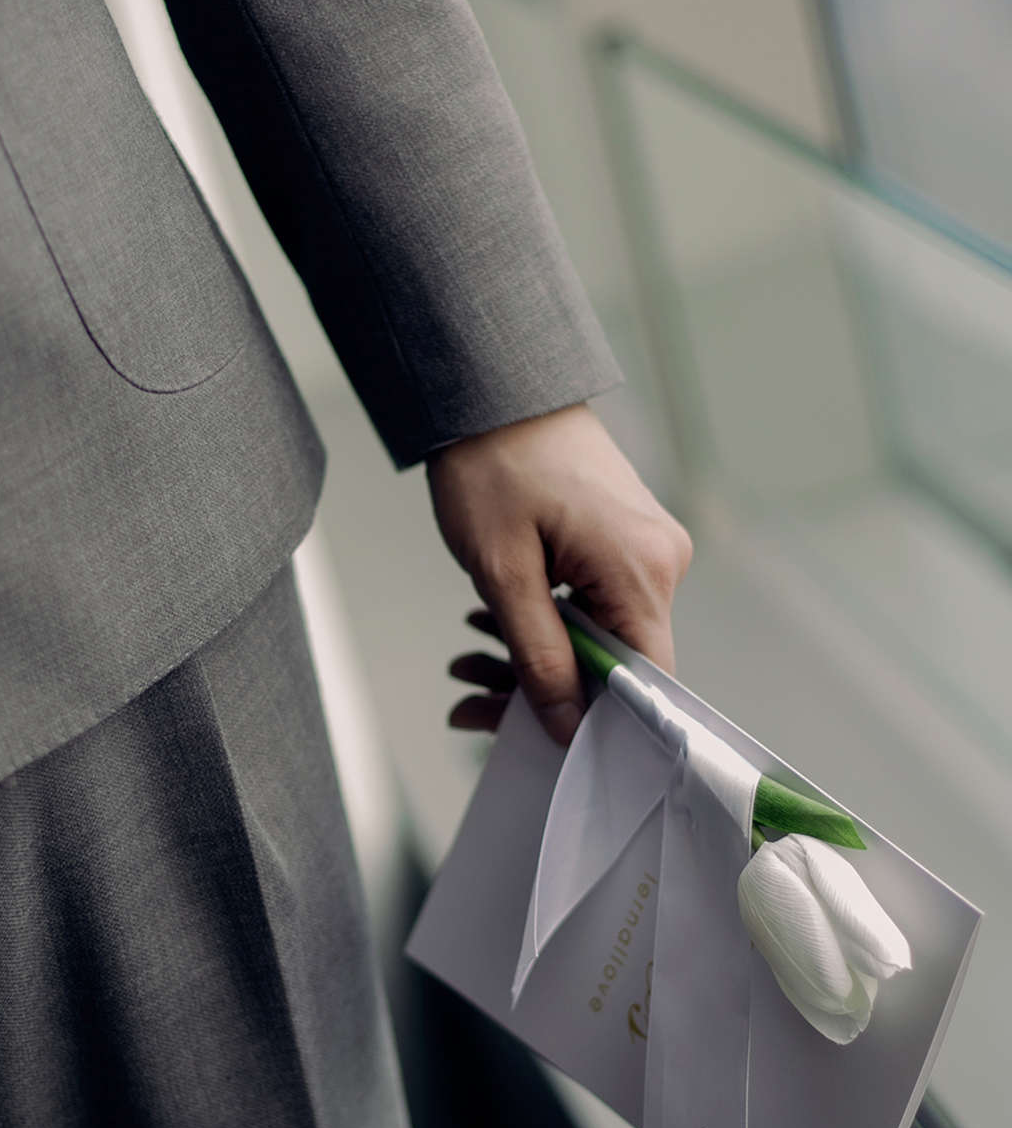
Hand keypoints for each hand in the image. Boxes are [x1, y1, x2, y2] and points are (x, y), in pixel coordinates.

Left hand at [426, 404, 692, 744]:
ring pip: (597, 637)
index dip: (598, 723)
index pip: (645, 681)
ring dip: (532, 657)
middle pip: (615, 663)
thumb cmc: (492, 464)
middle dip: (541, 689)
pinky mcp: (623, 540)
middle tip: (468, 699)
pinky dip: (543, 622)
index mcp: (644, 569)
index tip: (538, 742)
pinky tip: (490, 626)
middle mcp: (662, 561)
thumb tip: (569, 726)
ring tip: (465, 661)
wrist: (492, 385)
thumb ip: (540, 656)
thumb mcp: (503, 572)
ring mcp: (646, 549)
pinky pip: (593, 604)